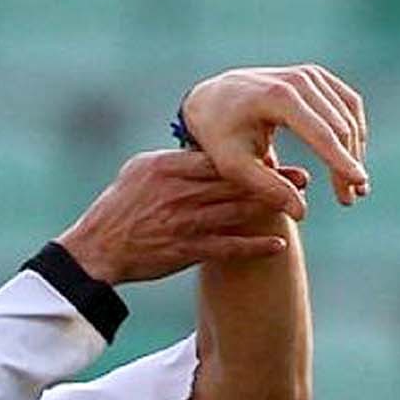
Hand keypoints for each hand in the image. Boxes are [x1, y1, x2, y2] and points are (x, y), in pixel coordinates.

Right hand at [56, 150, 302, 284]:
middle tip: (303, 178)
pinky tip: (278, 245)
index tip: (275, 154)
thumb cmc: (115, 209)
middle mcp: (179, 193)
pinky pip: (227, 248)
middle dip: (274, 180)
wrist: (95, 251)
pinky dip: (254, 247)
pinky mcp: (185, 251)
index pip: (218, 158)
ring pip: (237, 212)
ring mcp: (183, 222)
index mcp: (168, 168)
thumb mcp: (137, 171)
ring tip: (298, 206)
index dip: (251, 156)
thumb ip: (172, 160)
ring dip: (271, 209)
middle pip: (236, 182)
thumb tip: (199, 148)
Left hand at [182, 64, 369, 218]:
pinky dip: (353, 132)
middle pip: (338, 126)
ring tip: (355, 186)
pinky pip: (347, 104)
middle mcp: (298, 79)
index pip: (320, 134)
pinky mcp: (316, 76)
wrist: (212, 99)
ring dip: (356, 150)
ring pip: (348, 115)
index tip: (359, 185)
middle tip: (352, 198)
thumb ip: (268, 188)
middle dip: (348, 164)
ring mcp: (309, 74)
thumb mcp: (235, 166)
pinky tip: (350, 159)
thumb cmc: (220, 136)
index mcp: (277, 98)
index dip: (341, 161)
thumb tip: (302, 214)